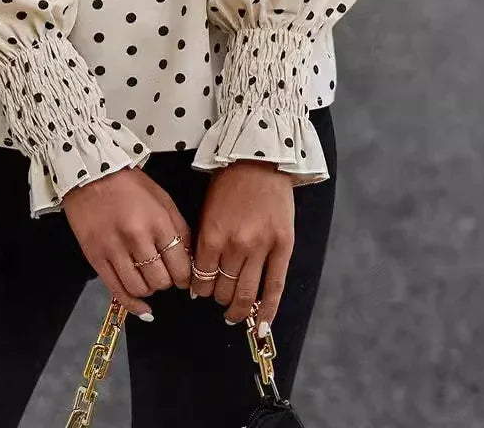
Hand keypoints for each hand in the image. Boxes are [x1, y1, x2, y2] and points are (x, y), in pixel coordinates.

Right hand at [62, 166, 192, 319]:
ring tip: (149, 279)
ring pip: (140, 288)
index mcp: (157, 222)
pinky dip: (133, 304)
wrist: (90, 173)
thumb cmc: (129, 185)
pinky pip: (117, 291)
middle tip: (165, 273)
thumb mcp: (163, 200)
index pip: (180, 266)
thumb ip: (178, 229)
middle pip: (161, 280)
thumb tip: (189, 259)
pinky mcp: (96, 258)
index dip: (185, 276)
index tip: (183, 276)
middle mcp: (136, 238)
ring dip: (150, 289)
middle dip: (167, 281)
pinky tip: (143, 308)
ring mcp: (114, 249)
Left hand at [190, 160, 294, 327]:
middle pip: (223, 288)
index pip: (201, 277)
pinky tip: (260, 326)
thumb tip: (200, 273)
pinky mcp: (284, 247)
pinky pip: (275, 287)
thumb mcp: (207, 208)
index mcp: (212, 233)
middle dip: (218, 298)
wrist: (261, 159)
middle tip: (218, 298)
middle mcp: (236, 245)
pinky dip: (268, 310)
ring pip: (247, 293)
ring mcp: (262, 247)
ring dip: (238, 309)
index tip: (199, 291)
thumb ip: (205, 240)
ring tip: (234, 314)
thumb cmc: (230, 180)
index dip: (199, 289)